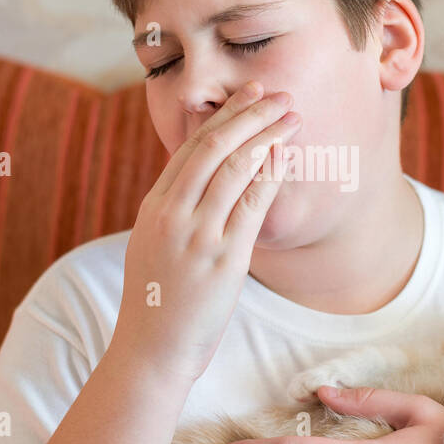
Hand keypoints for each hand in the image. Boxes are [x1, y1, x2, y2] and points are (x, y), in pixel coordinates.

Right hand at [110, 80, 300, 383]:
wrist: (151, 351)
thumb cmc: (158, 303)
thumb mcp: (154, 246)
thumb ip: (174, 212)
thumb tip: (200, 183)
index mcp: (154, 208)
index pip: (190, 148)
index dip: (223, 117)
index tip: (248, 95)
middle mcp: (172, 214)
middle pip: (213, 147)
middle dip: (248, 114)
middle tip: (276, 92)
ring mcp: (197, 235)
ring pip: (234, 168)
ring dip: (266, 135)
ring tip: (291, 115)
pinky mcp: (223, 259)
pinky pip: (251, 205)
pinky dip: (270, 174)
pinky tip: (286, 155)